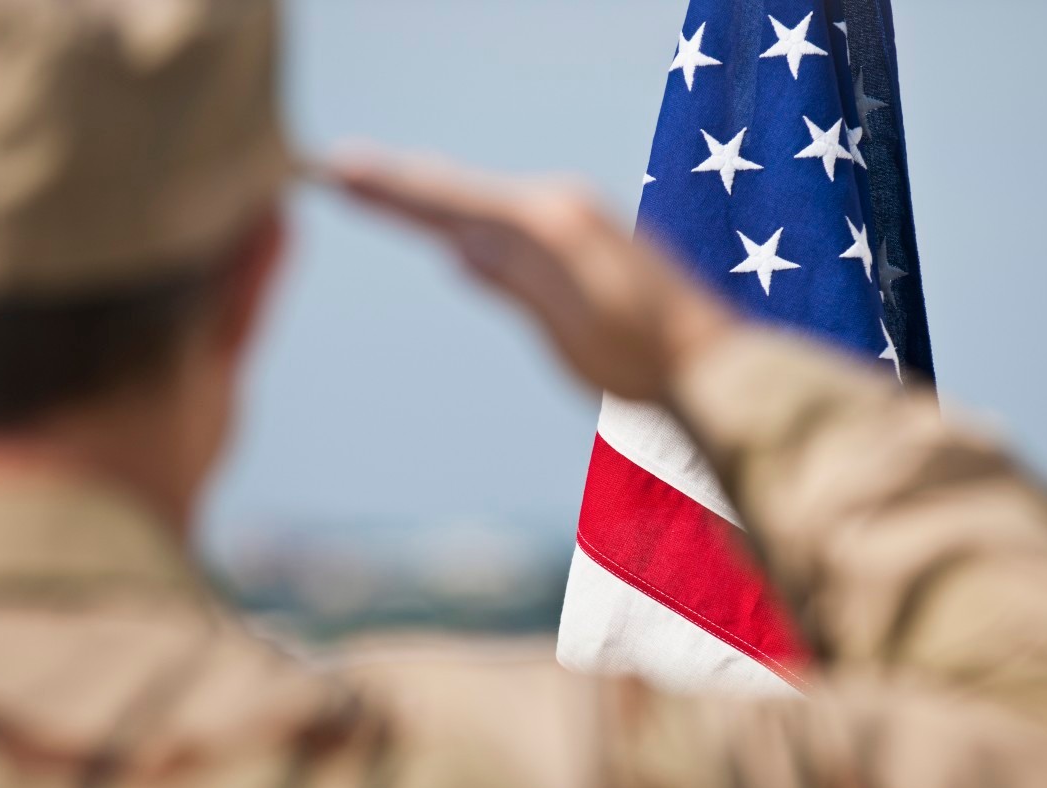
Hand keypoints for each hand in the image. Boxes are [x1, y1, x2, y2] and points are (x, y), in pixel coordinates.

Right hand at [325, 149, 736, 400]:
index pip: (453, 204)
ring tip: (374, 183)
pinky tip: (450, 222)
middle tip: (337, 167)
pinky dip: (466, 212)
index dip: (394, 192)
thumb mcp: (573, 333)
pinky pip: (507, 217)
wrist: (709, 360)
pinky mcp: (583, 237)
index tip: (339, 174)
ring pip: (482, 202)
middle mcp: (561, 208)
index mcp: (552, 228)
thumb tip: (458, 250)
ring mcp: (574, 218)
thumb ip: (517, 285)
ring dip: (428, 195)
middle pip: (460, 193)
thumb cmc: (642, 360)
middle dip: (398, 184)